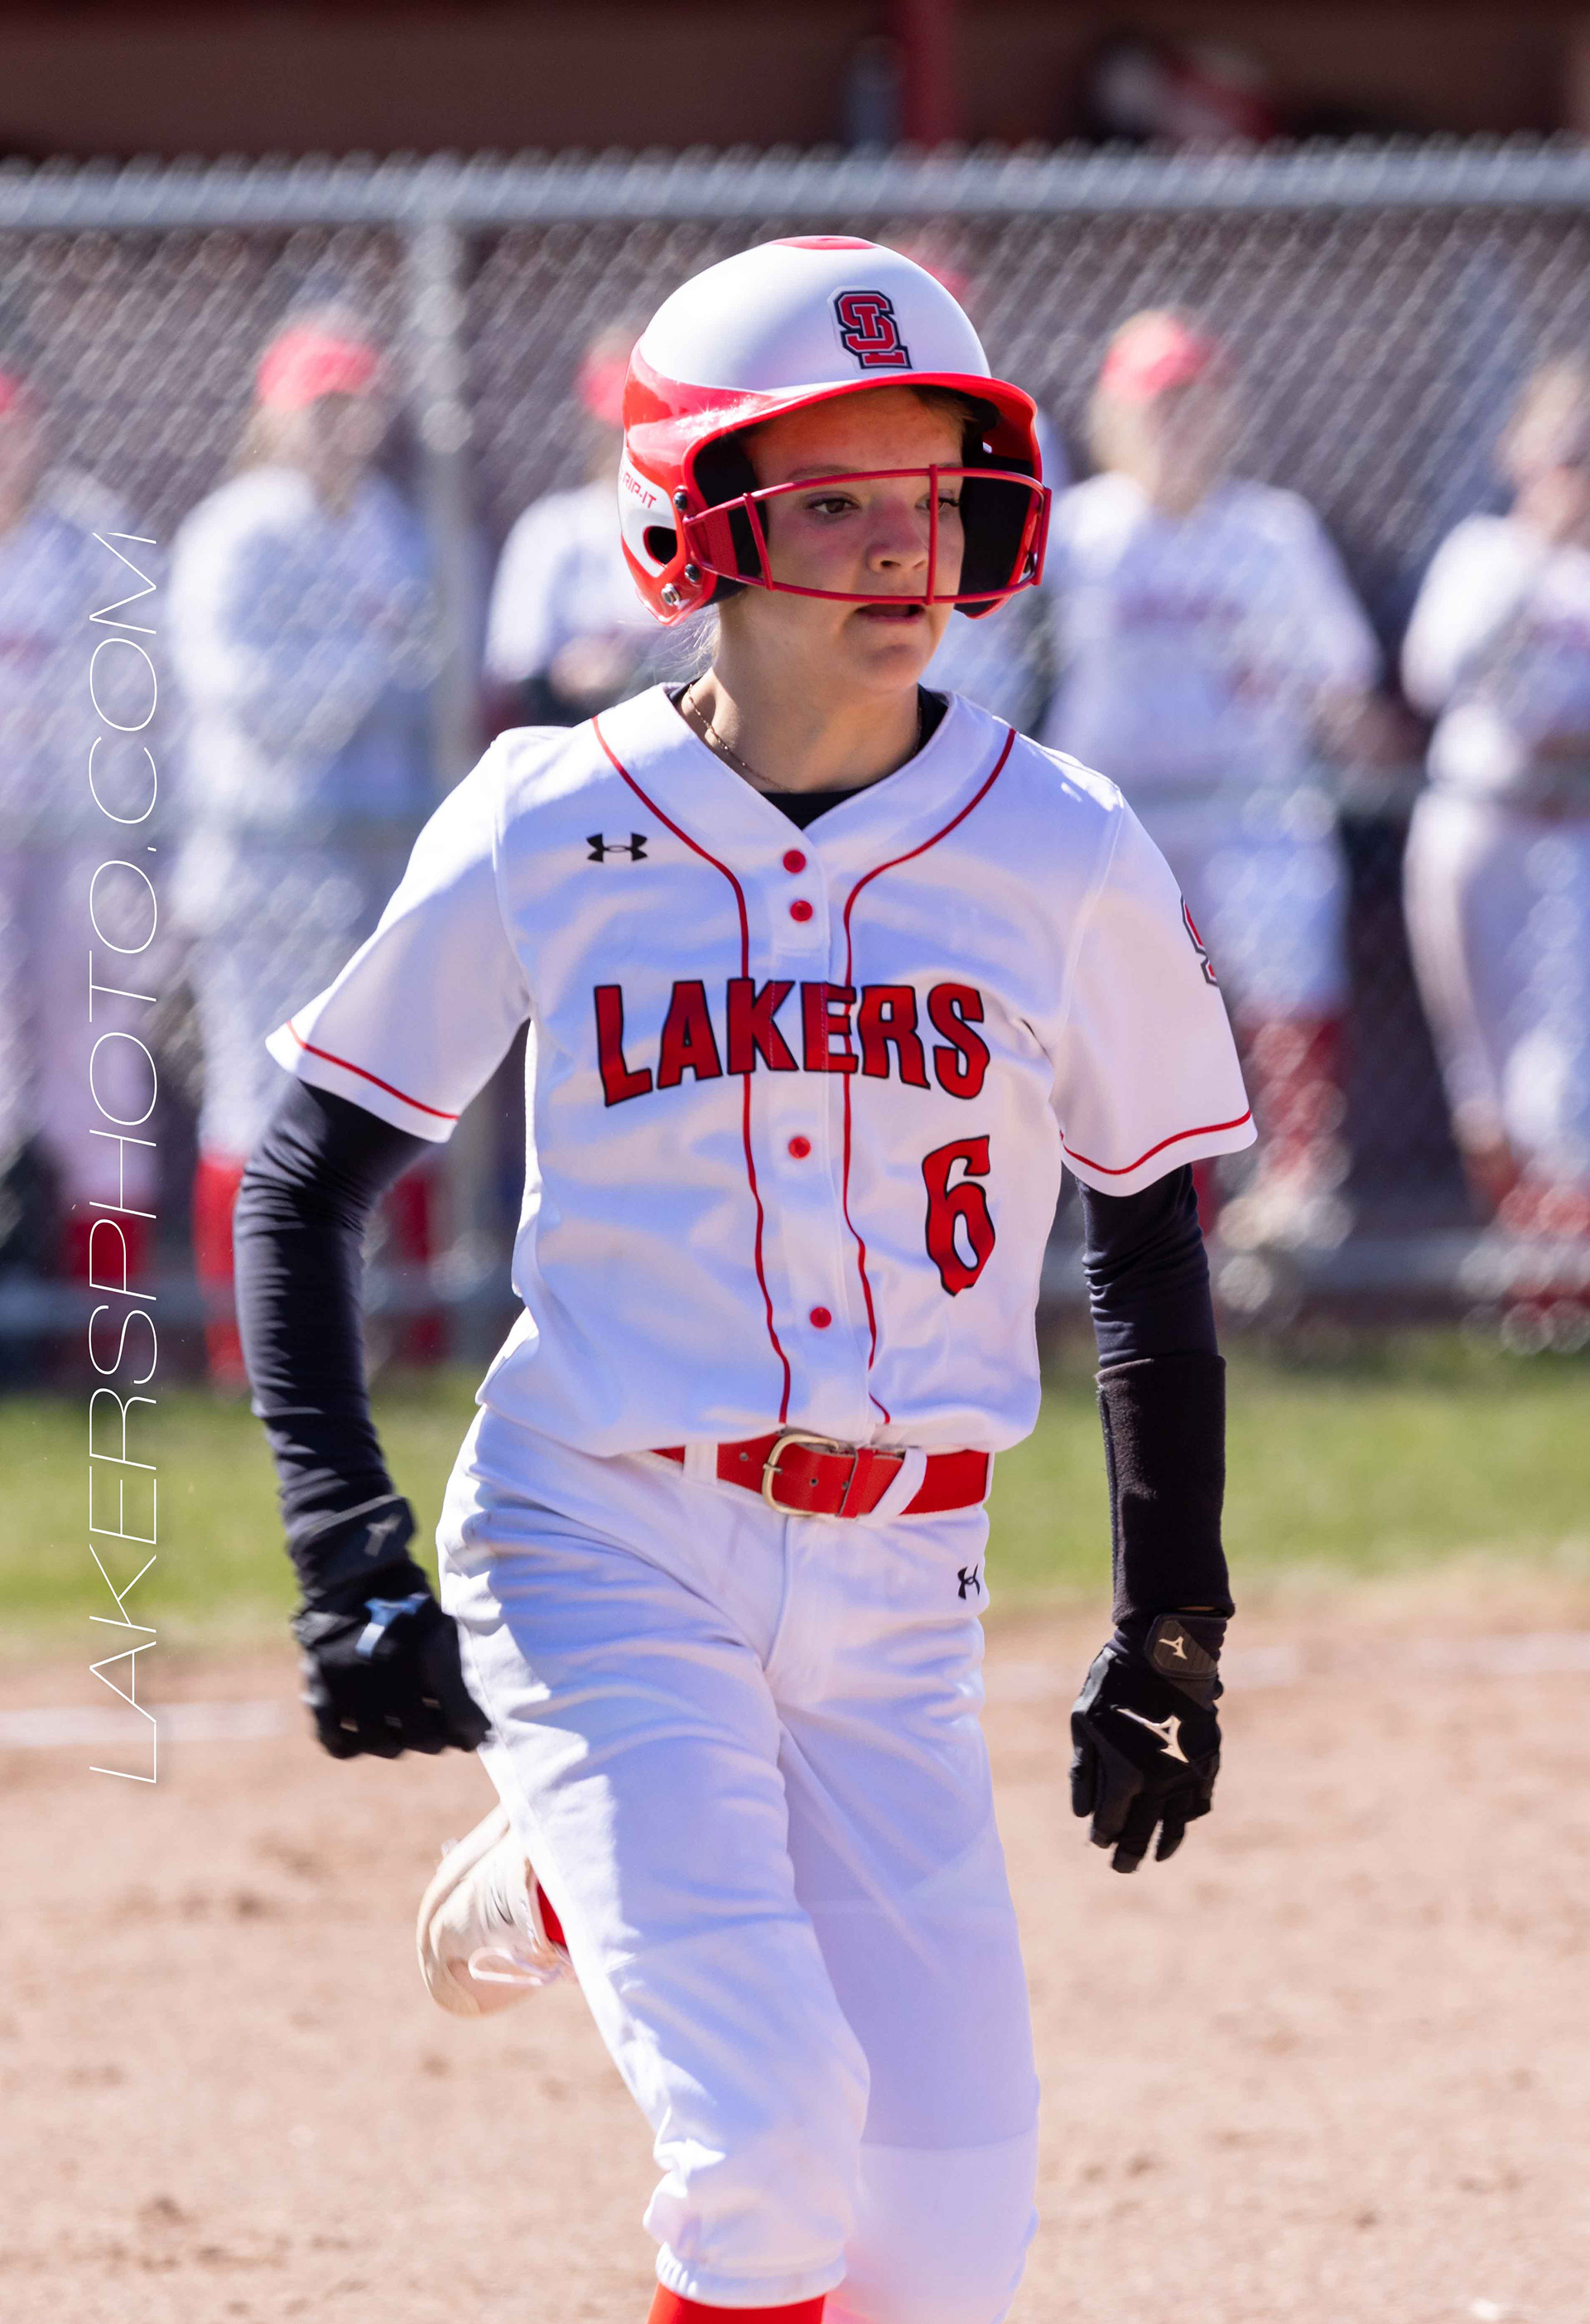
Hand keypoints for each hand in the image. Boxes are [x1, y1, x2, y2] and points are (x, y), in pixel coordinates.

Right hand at [291, 1561, 490, 1760]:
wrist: (351, 1571)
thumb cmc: (407, 1597)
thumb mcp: (442, 1625)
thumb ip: (455, 1671)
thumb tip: (473, 1717)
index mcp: (426, 1656)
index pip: (459, 1720)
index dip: (471, 1733)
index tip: (472, 1735)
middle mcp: (389, 1677)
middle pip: (424, 1740)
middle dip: (438, 1738)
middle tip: (440, 1731)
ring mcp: (350, 1687)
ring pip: (384, 1745)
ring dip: (399, 1741)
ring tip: (404, 1729)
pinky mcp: (320, 1690)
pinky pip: (338, 1743)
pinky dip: (355, 1744)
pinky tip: (366, 1733)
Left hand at [1070, 1613, 1222, 1872]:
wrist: (1165, 1652)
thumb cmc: (1115, 1684)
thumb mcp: (1083, 1723)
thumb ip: (1082, 1774)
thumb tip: (1084, 1816)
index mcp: (1127, 1774)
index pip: (1111, 1822)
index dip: (1103, 1837)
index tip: (1099, 1844)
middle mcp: (1161, 1782)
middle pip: (1142, 1831)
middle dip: (1129, 1852)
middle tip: (1122, 1868)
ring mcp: (1189, 1774)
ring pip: (1176, 1824)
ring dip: (1164, 1843)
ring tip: (1155, 1857)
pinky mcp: (1207, 1761)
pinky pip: (1199, 1801)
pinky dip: (1188, 1817)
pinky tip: (1179, 1824)